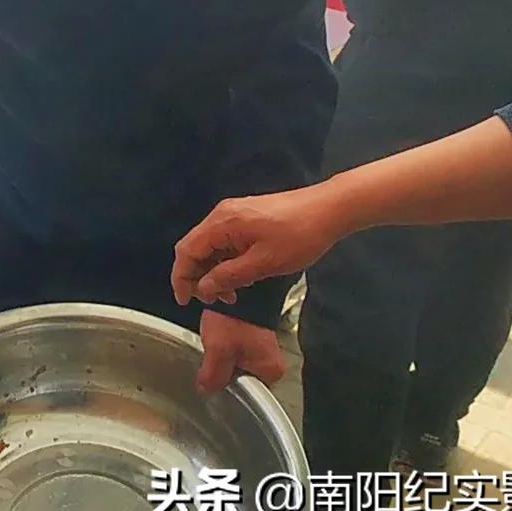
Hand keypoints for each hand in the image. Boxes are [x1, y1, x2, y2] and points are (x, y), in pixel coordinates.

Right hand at [172, 187, 344, 306]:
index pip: (186, 251)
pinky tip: (244, 275)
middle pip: (195, 247)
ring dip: (215, 271)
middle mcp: (222, 215)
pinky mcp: (247, 216)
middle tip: (214, 300)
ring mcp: (235, 213)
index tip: (185, 301)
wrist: (329, 209)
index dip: (181, 278)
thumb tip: (203, 288)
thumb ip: (229, 276)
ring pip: (212, 246)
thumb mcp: (263, 263)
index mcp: (221, 223)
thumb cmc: (298, 236)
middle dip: (199, 277)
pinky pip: (226, 241)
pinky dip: (227, 261)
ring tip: (233, 293)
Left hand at [196, 310, 286, 393]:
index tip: (215, 376)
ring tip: (217, 346)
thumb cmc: (234, 318)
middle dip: (223, 372)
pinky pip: (234, 355)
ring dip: (222, 360)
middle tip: (215, 356)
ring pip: (235, 367)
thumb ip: (212, 375)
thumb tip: (206, 391)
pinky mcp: (252, 342)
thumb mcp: (218, 350)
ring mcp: (262, 353)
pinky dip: (224, 350)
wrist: (236, 292)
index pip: (247, 394)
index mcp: (270, 371)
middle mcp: (271, 364)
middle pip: (240, 381)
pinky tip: (218, 341)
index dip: (227, 386)